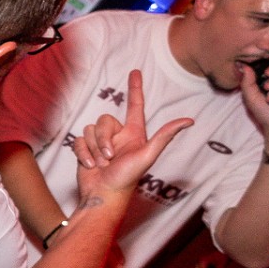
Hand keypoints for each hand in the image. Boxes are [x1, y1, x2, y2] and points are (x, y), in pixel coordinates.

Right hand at [72, 69, 192, 200]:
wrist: (104, 195)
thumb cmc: (127, 178)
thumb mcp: (148, 155)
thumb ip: (165, 136)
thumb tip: (189, 121)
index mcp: (134, 133)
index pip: (135, 105)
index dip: (135, 88)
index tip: (135, 72)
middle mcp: (117, 135)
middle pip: (104, 120)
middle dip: (103, 139)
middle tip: (110, 157)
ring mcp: (100, 142)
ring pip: (90, 130)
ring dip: (93, 149)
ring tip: (101, 164)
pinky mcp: (85, 149)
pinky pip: (79, 140)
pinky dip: (83, 153)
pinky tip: (90, 165)